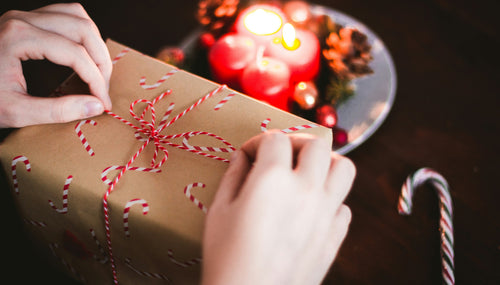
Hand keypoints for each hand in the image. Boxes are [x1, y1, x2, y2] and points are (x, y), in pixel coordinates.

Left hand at [0, 3, 111, 127]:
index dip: (96, 80)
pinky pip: (66, 15)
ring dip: (94, 43)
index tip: (102, 104)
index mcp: (19, 38)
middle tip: (102, 89)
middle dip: (100, 62)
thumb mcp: (15, 111)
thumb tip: (95, 106)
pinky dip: (82, 34)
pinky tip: (83, 55)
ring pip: (77, 16)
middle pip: (82, 29)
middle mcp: (23, 19)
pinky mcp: (26, 20)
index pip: (75, 54)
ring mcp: (24, 16)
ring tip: (98, 71)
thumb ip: (57, 110)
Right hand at [202, 131, 355, 284]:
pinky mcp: (334, 237)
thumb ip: (233, 176)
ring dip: (326, 164)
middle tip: (282, 154)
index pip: (275, 139)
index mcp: (273, 179)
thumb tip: (242, 158)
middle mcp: (306, 190)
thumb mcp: (219, 211)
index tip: (249, 154)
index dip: (258, 142)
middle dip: (297, 142)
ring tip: (306, 173)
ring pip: (344, 168)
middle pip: (317, 144)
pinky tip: (311, 209)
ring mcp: (325, 214)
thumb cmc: (227, 258)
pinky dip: (331, 201)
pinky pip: (344, 207)